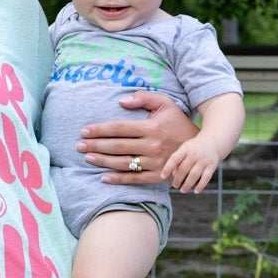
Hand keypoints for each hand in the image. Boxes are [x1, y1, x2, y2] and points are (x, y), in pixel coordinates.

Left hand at [75, 93, 197, 184]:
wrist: (199, 146)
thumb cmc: (178, 122)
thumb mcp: (165, 104)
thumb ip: (144, 98)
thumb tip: (121, 101)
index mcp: (151, 127)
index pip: (120, 128)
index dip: (100, 129)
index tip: (84, 131)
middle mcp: (152, 145)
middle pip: (118, 146)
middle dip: (96, 145)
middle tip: (78, 146)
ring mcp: (155, 162)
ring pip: (123, 163)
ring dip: (103, 161)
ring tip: (87, 158)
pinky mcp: (158, 175)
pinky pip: (135, 178)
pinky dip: (119, 179)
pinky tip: (103, 177)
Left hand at [160, 133, 221, 194]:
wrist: (213, 142)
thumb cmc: (194, 148)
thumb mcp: (184, 149)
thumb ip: (177, 160)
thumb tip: (172, 175)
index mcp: (186, 149)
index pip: (174, 158)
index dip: (168, 168)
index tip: (162, 176)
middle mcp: (195, 154)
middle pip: (183, 169)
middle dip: (177, 180)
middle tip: (175, 185)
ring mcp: (204, 160)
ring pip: (194, 175)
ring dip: (187, 185)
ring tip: (183, 190)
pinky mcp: (212, 166)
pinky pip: (206, 178)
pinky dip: (200, 186)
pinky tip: (196, 191)